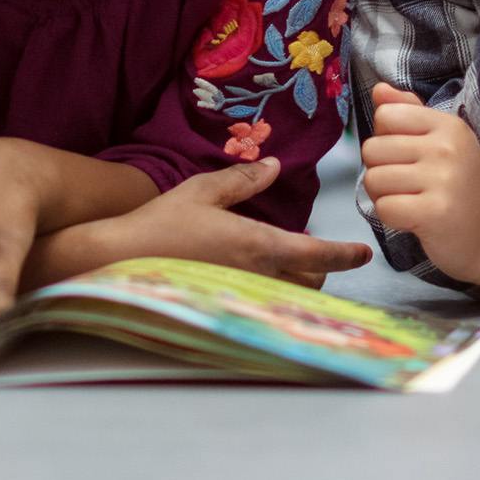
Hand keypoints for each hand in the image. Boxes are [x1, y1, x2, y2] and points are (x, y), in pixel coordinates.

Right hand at [83, 158, 371, 288]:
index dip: (345, 255)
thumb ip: (243, 180)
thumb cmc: (159, 224)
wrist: (117, 263)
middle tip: (309, 251)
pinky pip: (263, 309)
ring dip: (295, 285)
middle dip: (317, 268)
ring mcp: (242, 300)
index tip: (362, 254)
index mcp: (258, 246)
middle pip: (310, 282)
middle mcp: (257, 279)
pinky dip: (270, 299)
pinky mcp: (225, 313)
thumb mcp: (202, 191)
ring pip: (289, 299)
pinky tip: (255, 287)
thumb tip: (274, 166)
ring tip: (282, 267)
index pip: (318, 256)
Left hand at [360, 82, 479, 282]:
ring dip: (384, 196)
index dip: (385, 139)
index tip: (406, 157)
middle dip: (380, 170)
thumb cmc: (460, 185)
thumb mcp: (441, 141)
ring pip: (373, 180)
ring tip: (410, 201)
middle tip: (407, 185)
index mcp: (448, 125)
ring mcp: (444, 180)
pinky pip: (384, 208)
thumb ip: (408, 112)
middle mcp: (447, 148)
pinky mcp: (436, 213)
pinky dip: (391, 217)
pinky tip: (414, 219)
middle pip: (372, 149)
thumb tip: (379, 89)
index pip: (386, 115)